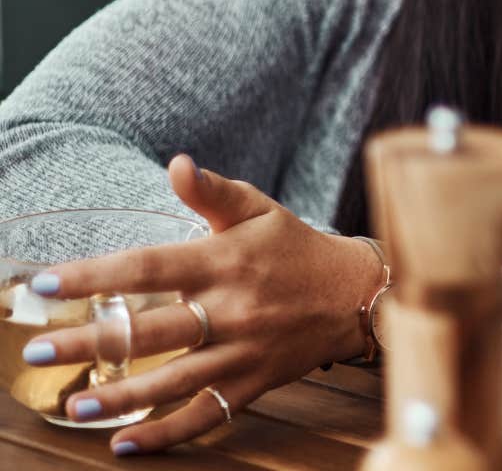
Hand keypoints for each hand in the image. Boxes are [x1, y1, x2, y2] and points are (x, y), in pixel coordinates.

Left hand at [21, 154, 381, 454]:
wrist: (357, 294)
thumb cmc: (297, 249)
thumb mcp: (260, 210)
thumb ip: (213, 192)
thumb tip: (177, 164)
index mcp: (224, 262)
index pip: (148, 267)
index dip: (95, 276)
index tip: (46, 284)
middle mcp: (231, 310)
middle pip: (150, 331)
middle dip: (89, 343)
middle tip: (39, 349)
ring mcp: (242, 352)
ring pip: (173, 381)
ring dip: (119, 397)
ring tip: (73, 405)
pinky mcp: (253, 384)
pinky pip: (205, 415)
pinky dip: (166, 434)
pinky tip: (125, 444)